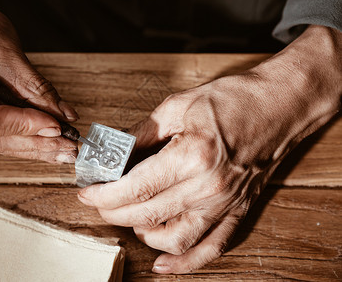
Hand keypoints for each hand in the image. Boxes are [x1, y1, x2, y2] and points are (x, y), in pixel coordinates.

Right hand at [0, 0, 78, 161]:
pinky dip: (23, 138)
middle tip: (67, 146)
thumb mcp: (4, 51)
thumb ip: (34, 88)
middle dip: (35, 144)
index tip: (56, 126)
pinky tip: (45, 143)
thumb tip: (62, 115)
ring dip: (32, 146)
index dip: (25, 127)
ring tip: (62, 149)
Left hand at [78, 25, 340, 272]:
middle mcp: (208, 188)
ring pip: (174, 239)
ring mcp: (224, 204)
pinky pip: (211, 248)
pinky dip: (185, 263)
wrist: (280, 106)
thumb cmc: (234, 100)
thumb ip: (141, 133)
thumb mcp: (178, 106)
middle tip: (98, 201)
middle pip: (147, 215)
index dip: (103, 194)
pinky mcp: (236, 211)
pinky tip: (163, 265)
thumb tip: (113, 151)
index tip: (86, 192)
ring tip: (129, 218)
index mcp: (191, 157)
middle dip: (112, 212)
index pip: (134, 188)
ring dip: (143, 235)